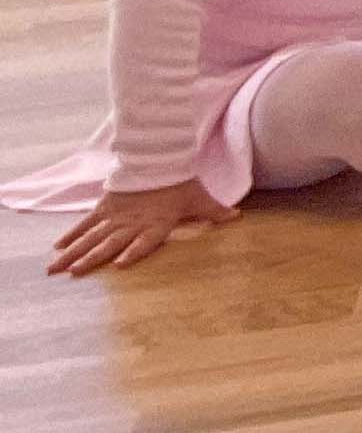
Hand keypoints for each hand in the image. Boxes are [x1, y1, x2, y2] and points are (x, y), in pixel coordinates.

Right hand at [48, 180, 236, 276]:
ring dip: (73, 251)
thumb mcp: (200, 197)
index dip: (133, 251)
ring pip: (91, 236)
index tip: (118, 265)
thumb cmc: (181, 182)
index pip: (143, 241)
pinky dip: (72, 234)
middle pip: (108, 242)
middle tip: (71, 274)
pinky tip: (58, 247)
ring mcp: (116, 215)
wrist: (161, 157)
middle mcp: (132, 222)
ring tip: (54, 267)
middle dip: (89, 259)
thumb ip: (214, 211)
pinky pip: (86, 222)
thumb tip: (237, 217)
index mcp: (155, 223)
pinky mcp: (105, 206)